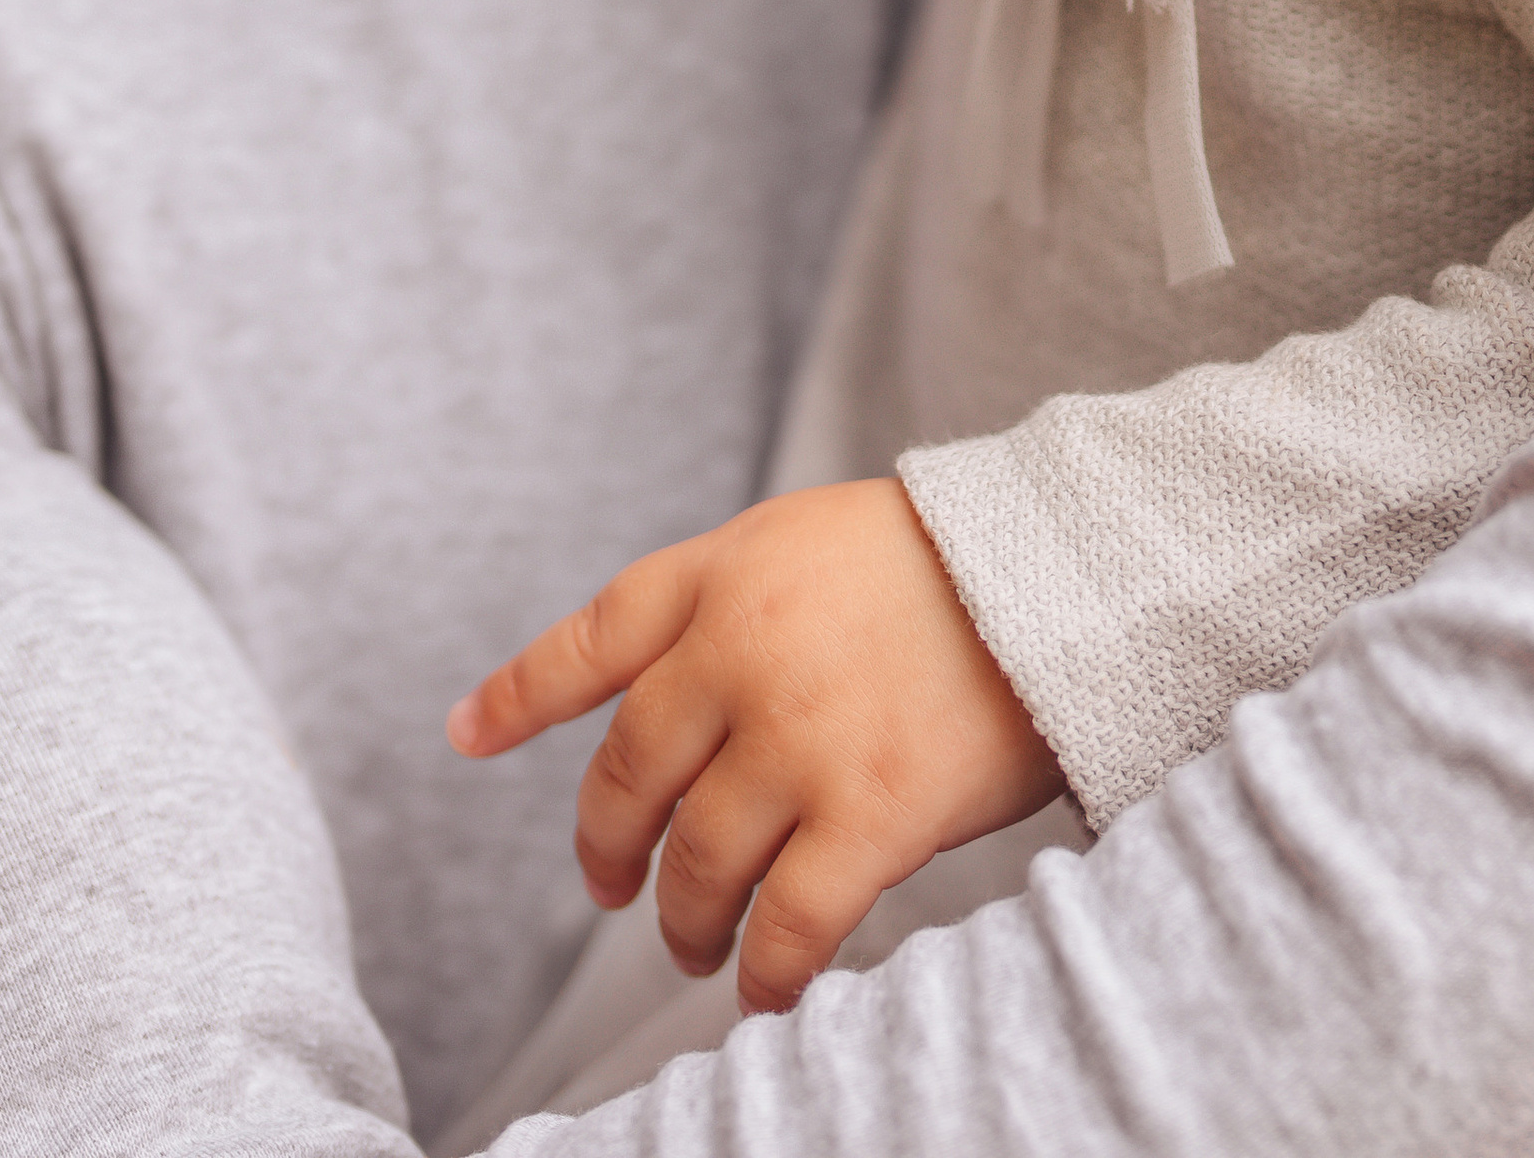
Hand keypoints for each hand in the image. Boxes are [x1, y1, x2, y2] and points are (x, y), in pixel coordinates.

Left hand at [446, 478, 1064, 1012]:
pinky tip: (765, 991)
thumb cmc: (950, 562)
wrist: (1069, 571)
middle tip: (613, 885)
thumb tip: (660, 698)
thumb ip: (731, 605)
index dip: (521, 692)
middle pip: (629, 773)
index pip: (595, 637)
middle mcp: (743, 651)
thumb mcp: (812, 541)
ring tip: (694, 946)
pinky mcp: (871, 812)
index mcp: (727, 571)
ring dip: (685, 922)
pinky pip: (788, 924)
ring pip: (698, 862)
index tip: (463, 733)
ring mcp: (802, 734)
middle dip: (609, 846)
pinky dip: (765, 973)